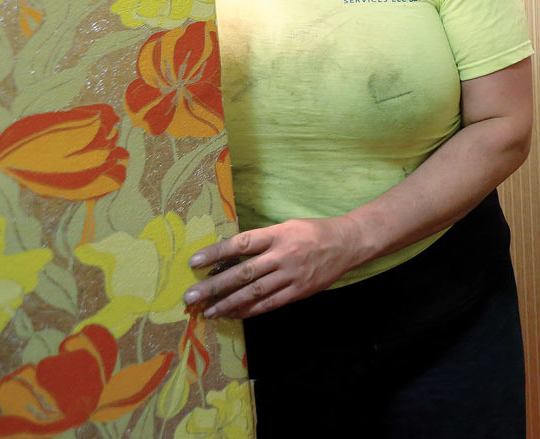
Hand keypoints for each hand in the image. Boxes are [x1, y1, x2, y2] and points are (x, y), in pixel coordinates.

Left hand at [183, 216, 362, 319]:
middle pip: (243, 273)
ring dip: (228, 304)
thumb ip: (264, 239)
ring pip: (255, 292)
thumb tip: (232, 253)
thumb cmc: (314, 232)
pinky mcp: (300, 291)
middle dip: (215, 286)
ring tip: (209, 312)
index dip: (217, 252)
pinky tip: (234, 314)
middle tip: (191, 297)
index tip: (195, 262)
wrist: (348, 243)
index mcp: (278, 234)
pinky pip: (271, 303)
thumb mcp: (288, 226)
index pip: (242, 243)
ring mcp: (292, 275)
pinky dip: (251, 310)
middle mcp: (283, 254)